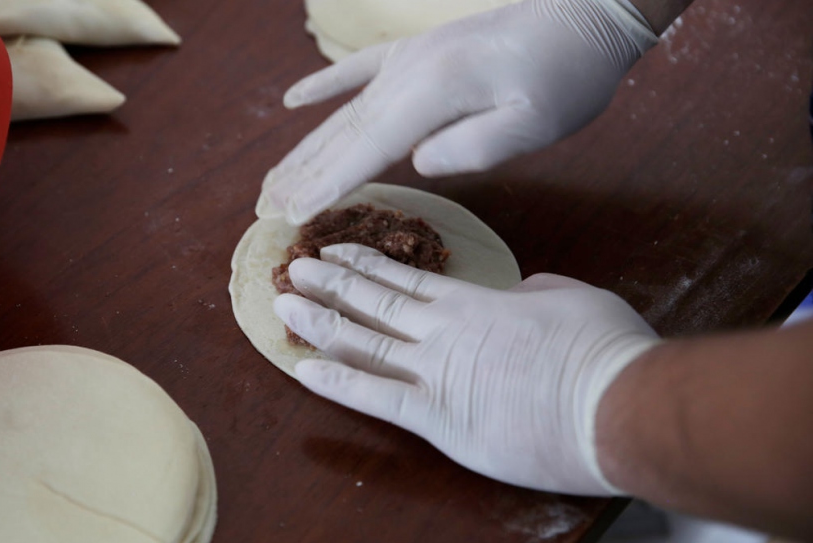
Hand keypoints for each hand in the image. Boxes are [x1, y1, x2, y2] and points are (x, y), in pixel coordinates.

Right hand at [256, 0, 656, 224]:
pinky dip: (323, 88)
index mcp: (432, 94)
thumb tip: (420, 163)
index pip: (365, 150)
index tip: (289, 214)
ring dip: (303, 146)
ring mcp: (407, 59)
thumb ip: (472, 148)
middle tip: (261, 207)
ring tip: (271, 177)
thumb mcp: (533, 124)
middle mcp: (406, 74)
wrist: (584, 15)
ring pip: (342, 110)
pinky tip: (293, 101)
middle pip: (340, 133)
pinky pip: (357, 71)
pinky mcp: (416, 53)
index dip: (325, 185)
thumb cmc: (566, 75)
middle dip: (299, 174)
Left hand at [274, 244, 658, 494]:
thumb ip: (535, 293)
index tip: (338, 252)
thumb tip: (520, 292)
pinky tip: (303, 371)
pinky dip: (337, 384)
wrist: (618, 404)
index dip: (368, 265)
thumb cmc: (604, 352)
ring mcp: (437, 373)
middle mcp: (445, 332)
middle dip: (332, 283)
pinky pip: (376, 398)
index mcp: (476, 304)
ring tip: (284, 304)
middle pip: (376, 301)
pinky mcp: (439, 418)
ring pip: (365, 341)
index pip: (408, 280)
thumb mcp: (571, 300)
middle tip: (295, 267)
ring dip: (321, 321)